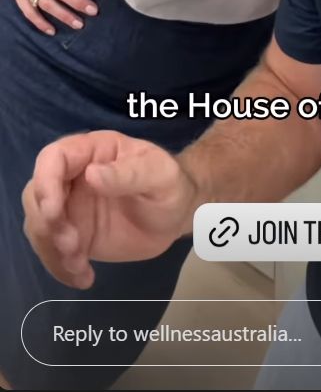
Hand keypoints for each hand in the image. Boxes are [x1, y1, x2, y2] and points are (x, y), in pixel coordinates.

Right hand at [22, 131, 200, 288]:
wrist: (176, 216)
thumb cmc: (170, 185)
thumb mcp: (159, 174)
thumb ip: (129, 173)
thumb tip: (91, 174)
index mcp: (92, 151)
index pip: (54, 158)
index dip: (46, 182)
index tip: (53, 212)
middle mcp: (73, 177)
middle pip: (37, 194)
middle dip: (47, 224)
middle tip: (73, 246)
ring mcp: (70, 207)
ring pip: (39, 225)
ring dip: (51, 249)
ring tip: (80, 264)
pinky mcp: (73, 235)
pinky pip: (53, 251)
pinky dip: (61, 267)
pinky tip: (83, 278)